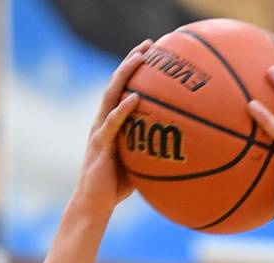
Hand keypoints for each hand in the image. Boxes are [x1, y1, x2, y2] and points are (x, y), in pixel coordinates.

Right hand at [73, 42, 151, 218]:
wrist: (94, 205)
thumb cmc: (115, 188)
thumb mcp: (138, 165)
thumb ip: (151, 151)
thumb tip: (180, 150)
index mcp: (111, 123)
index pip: (123, 89)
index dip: (135, 70)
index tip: (152, 54)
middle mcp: (103, 121)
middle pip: (116, 83)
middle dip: (132, 61)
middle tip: (149, 45)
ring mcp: (99, 131)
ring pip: (111, 95)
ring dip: (125, 75)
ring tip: (140, 58)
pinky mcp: (99, 145)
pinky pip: (112, 123)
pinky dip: (123, 109)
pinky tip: (135, 97)